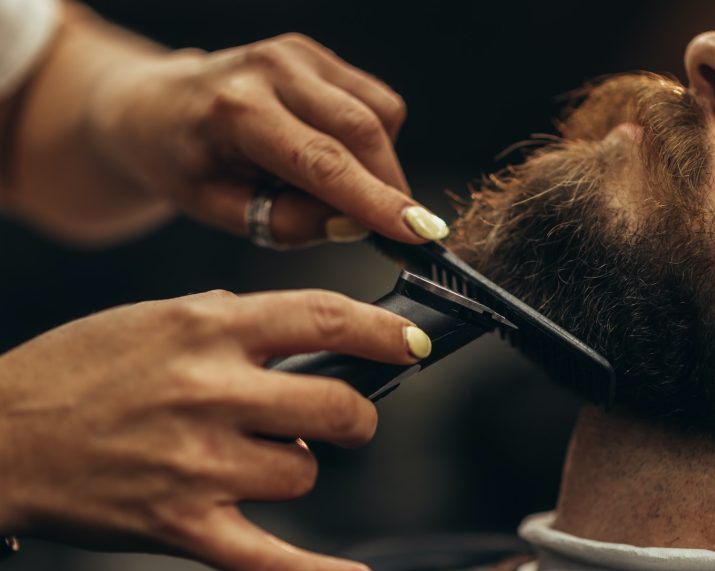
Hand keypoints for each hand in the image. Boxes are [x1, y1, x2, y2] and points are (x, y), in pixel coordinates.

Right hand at [0, 289, 428, 570]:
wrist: (0, 436)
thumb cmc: (78, 369)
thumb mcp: (157, 316)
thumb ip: (235, 320)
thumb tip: (308, 335)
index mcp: (208, 327)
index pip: (325, 318)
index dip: (384, 331)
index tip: (414, 342)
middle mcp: (210, 391)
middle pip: (336, 406)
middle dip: (355, 414)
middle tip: (344, 416)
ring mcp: (199, 464)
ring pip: (304, 472)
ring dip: (295, 466)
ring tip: (251, 459)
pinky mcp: (183, 525)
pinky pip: (270, 560)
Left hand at [86, 33, 448, 245]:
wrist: (154, 106)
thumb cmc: (180, 161)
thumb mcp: (217, 210)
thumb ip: (285, 222)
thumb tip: (350, 223)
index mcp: (236, 110)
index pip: (323, 162)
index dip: (377, 201)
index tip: (419, 230)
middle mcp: (272, 68)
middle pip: (363, 130)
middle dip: (390, 187)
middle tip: (396, 229)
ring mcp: (298, 53)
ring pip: (379, 113)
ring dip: (380, 164)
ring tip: (339, 190)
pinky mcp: (316, 54)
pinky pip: (374, 101)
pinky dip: (373, 140)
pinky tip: (338, 159)